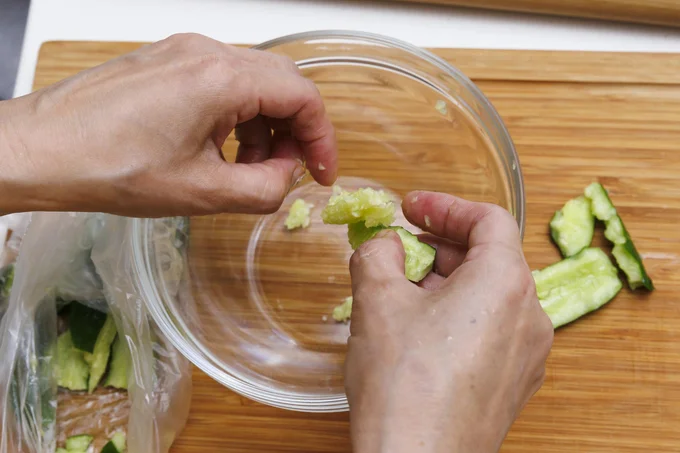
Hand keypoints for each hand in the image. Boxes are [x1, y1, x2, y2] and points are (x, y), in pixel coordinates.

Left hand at [0, 33, 336, 216]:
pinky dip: (236, 115)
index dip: (322, 139)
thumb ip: (264, 189)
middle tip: (291, 171)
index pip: (303, 96)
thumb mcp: (202, 193)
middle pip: (281, 82)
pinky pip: (221, 81)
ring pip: (252, 81)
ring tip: (248, 169)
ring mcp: (183, 51)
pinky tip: (218, 149)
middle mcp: (207, 51)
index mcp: (222, 78)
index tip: (322, 174)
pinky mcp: (166, 61)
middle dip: (296, 130)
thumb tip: (288, 178)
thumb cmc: (110, 168)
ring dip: (265, 125)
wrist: (40, 150)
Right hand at [345, 191, 552, 452]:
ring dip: (446, 282)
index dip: (445, 206)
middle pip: (489, 258)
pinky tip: (419, 333)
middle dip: (439, 246)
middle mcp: (531, 317)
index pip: (487, 220)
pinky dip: (458, 316)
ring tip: (401, 292)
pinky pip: (491, 331)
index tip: (410, 208)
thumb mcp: (376, 300)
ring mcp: (527, 355)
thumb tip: (384, 245)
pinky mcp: (513, 385)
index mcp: (506, 283)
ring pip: (489, 296)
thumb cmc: (403, 383)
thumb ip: (377, 253)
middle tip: (397, 251)